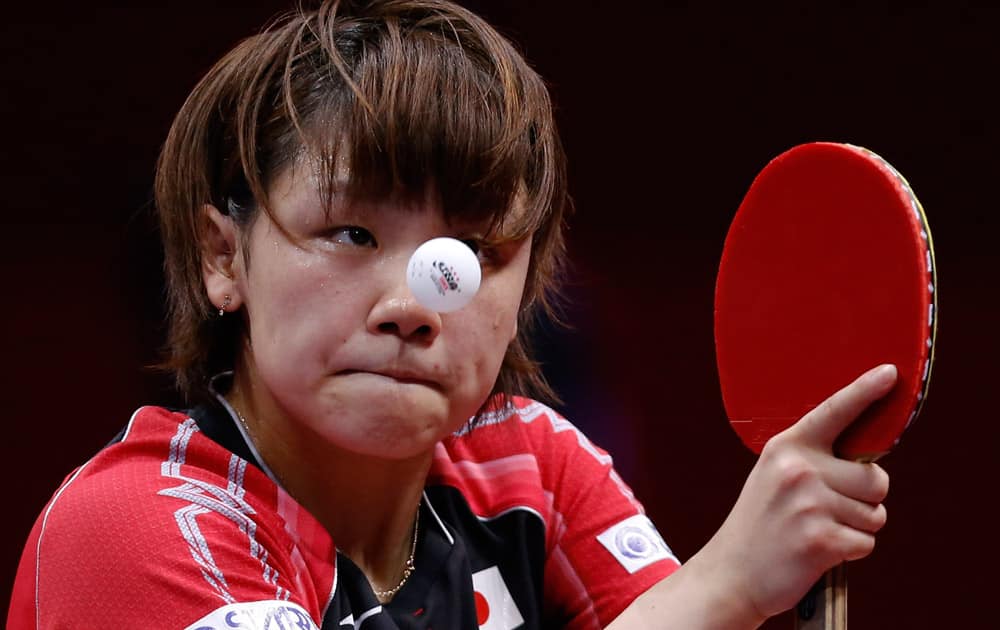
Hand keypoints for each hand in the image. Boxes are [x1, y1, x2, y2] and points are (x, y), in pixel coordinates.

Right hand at [708, 364, 895, 619]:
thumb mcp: (775, 478)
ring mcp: (809, 504)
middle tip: (827, 511)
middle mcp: (798, 469)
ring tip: (817, 531)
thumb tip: (868, 463)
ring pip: (875, 514)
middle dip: (866, 500)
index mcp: (786, 448)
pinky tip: (819, 552)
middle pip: (876, 478)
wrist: (731, 574)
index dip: (864, 391)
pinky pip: (867, 542)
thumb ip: (813, 462)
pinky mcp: (820, 539)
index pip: (834, 412)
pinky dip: (851, 553)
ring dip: (856, 529)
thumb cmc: (761, 526)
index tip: (889, 373)